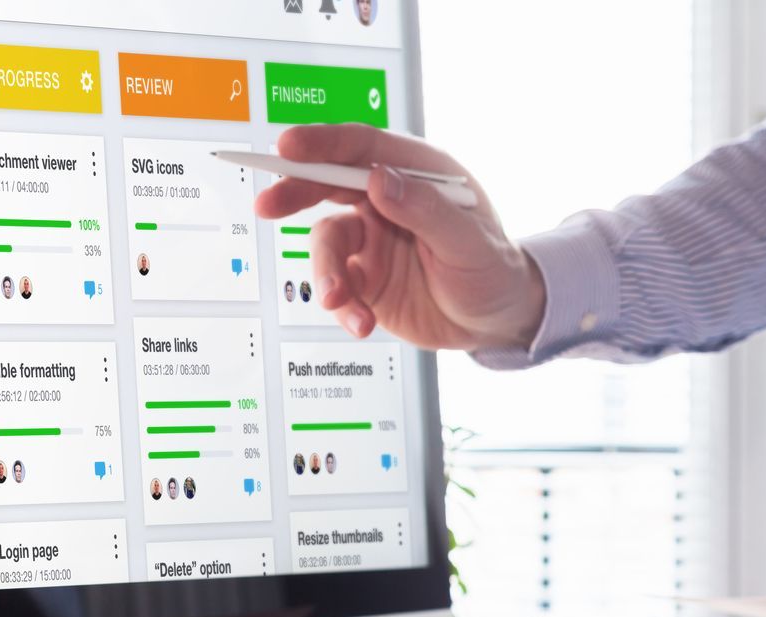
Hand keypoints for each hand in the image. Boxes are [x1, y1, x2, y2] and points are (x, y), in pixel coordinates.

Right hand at [251, 125, 545, 348]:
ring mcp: (373, 239)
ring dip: (327, 273)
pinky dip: (343, 306)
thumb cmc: (494, 271)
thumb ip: (426, 210)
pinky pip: (337, 286)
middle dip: (295, 192)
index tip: (288, 148)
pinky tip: (362, 323)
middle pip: (328, 183)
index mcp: (417, 173)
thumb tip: (380, 180)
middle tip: (268, 205)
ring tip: (339, 302)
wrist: (497, 322)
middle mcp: (388, 200)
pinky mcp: (365, 277)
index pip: (362, 147)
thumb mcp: (470, 242)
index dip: (322, 143)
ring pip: (328, 243)